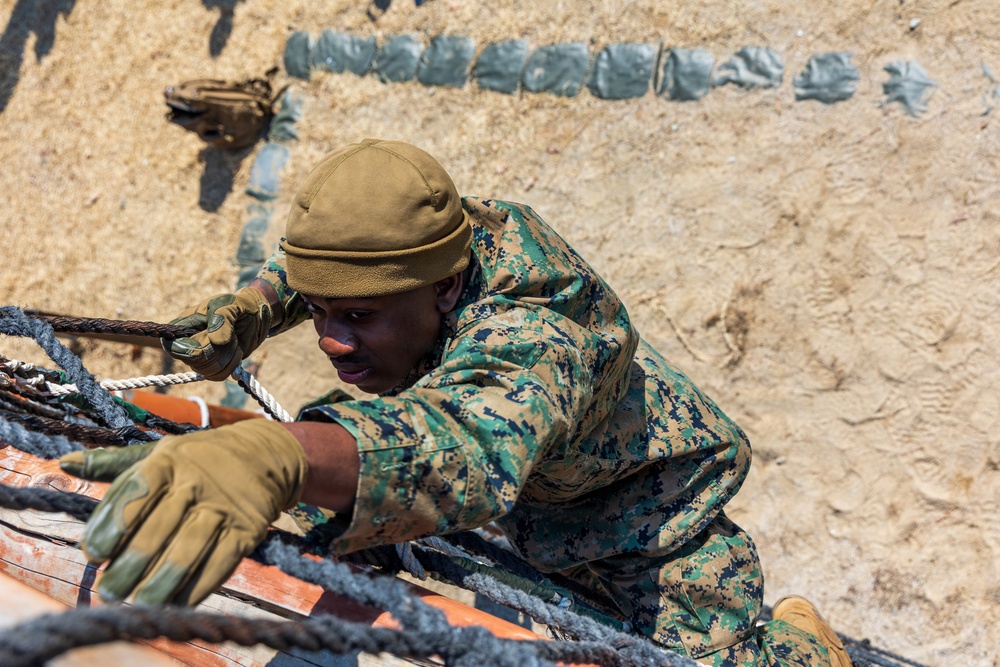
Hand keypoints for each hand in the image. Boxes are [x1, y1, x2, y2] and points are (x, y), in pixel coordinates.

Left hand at [59, 419, 307, 605]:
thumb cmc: (199, 458)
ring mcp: (224, 507)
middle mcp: (197, 482)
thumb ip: (113, 464)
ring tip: (139, 603)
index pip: (136, 492)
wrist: (265, 454)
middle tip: (110, 590)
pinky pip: (220, 563)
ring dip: (161, 582)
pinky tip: (176, 601)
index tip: (92, 555)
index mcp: (169, 461)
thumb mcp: (160, 453)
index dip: (112, 525)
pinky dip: (197, 586)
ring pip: (188, 550)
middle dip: (131, 565)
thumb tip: (65, 463)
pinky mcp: (248, 529)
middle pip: (159, 528)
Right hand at [163, 286, 272, 379]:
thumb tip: (215, 340)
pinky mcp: (214, 366)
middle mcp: (188, 344)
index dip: (186, 350)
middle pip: (194, 361)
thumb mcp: (230, 304)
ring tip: (234, 341)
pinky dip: (232, 365)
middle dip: (216, 350)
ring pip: (207, 370)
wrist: (254, 317)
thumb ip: (222, 317)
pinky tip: (238, 352)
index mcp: (184, 326)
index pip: (172, 346)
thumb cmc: (237, 306)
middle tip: (231, 336)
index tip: (203, 346)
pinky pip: (218, 375)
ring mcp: (200, 357)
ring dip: (227, 357)